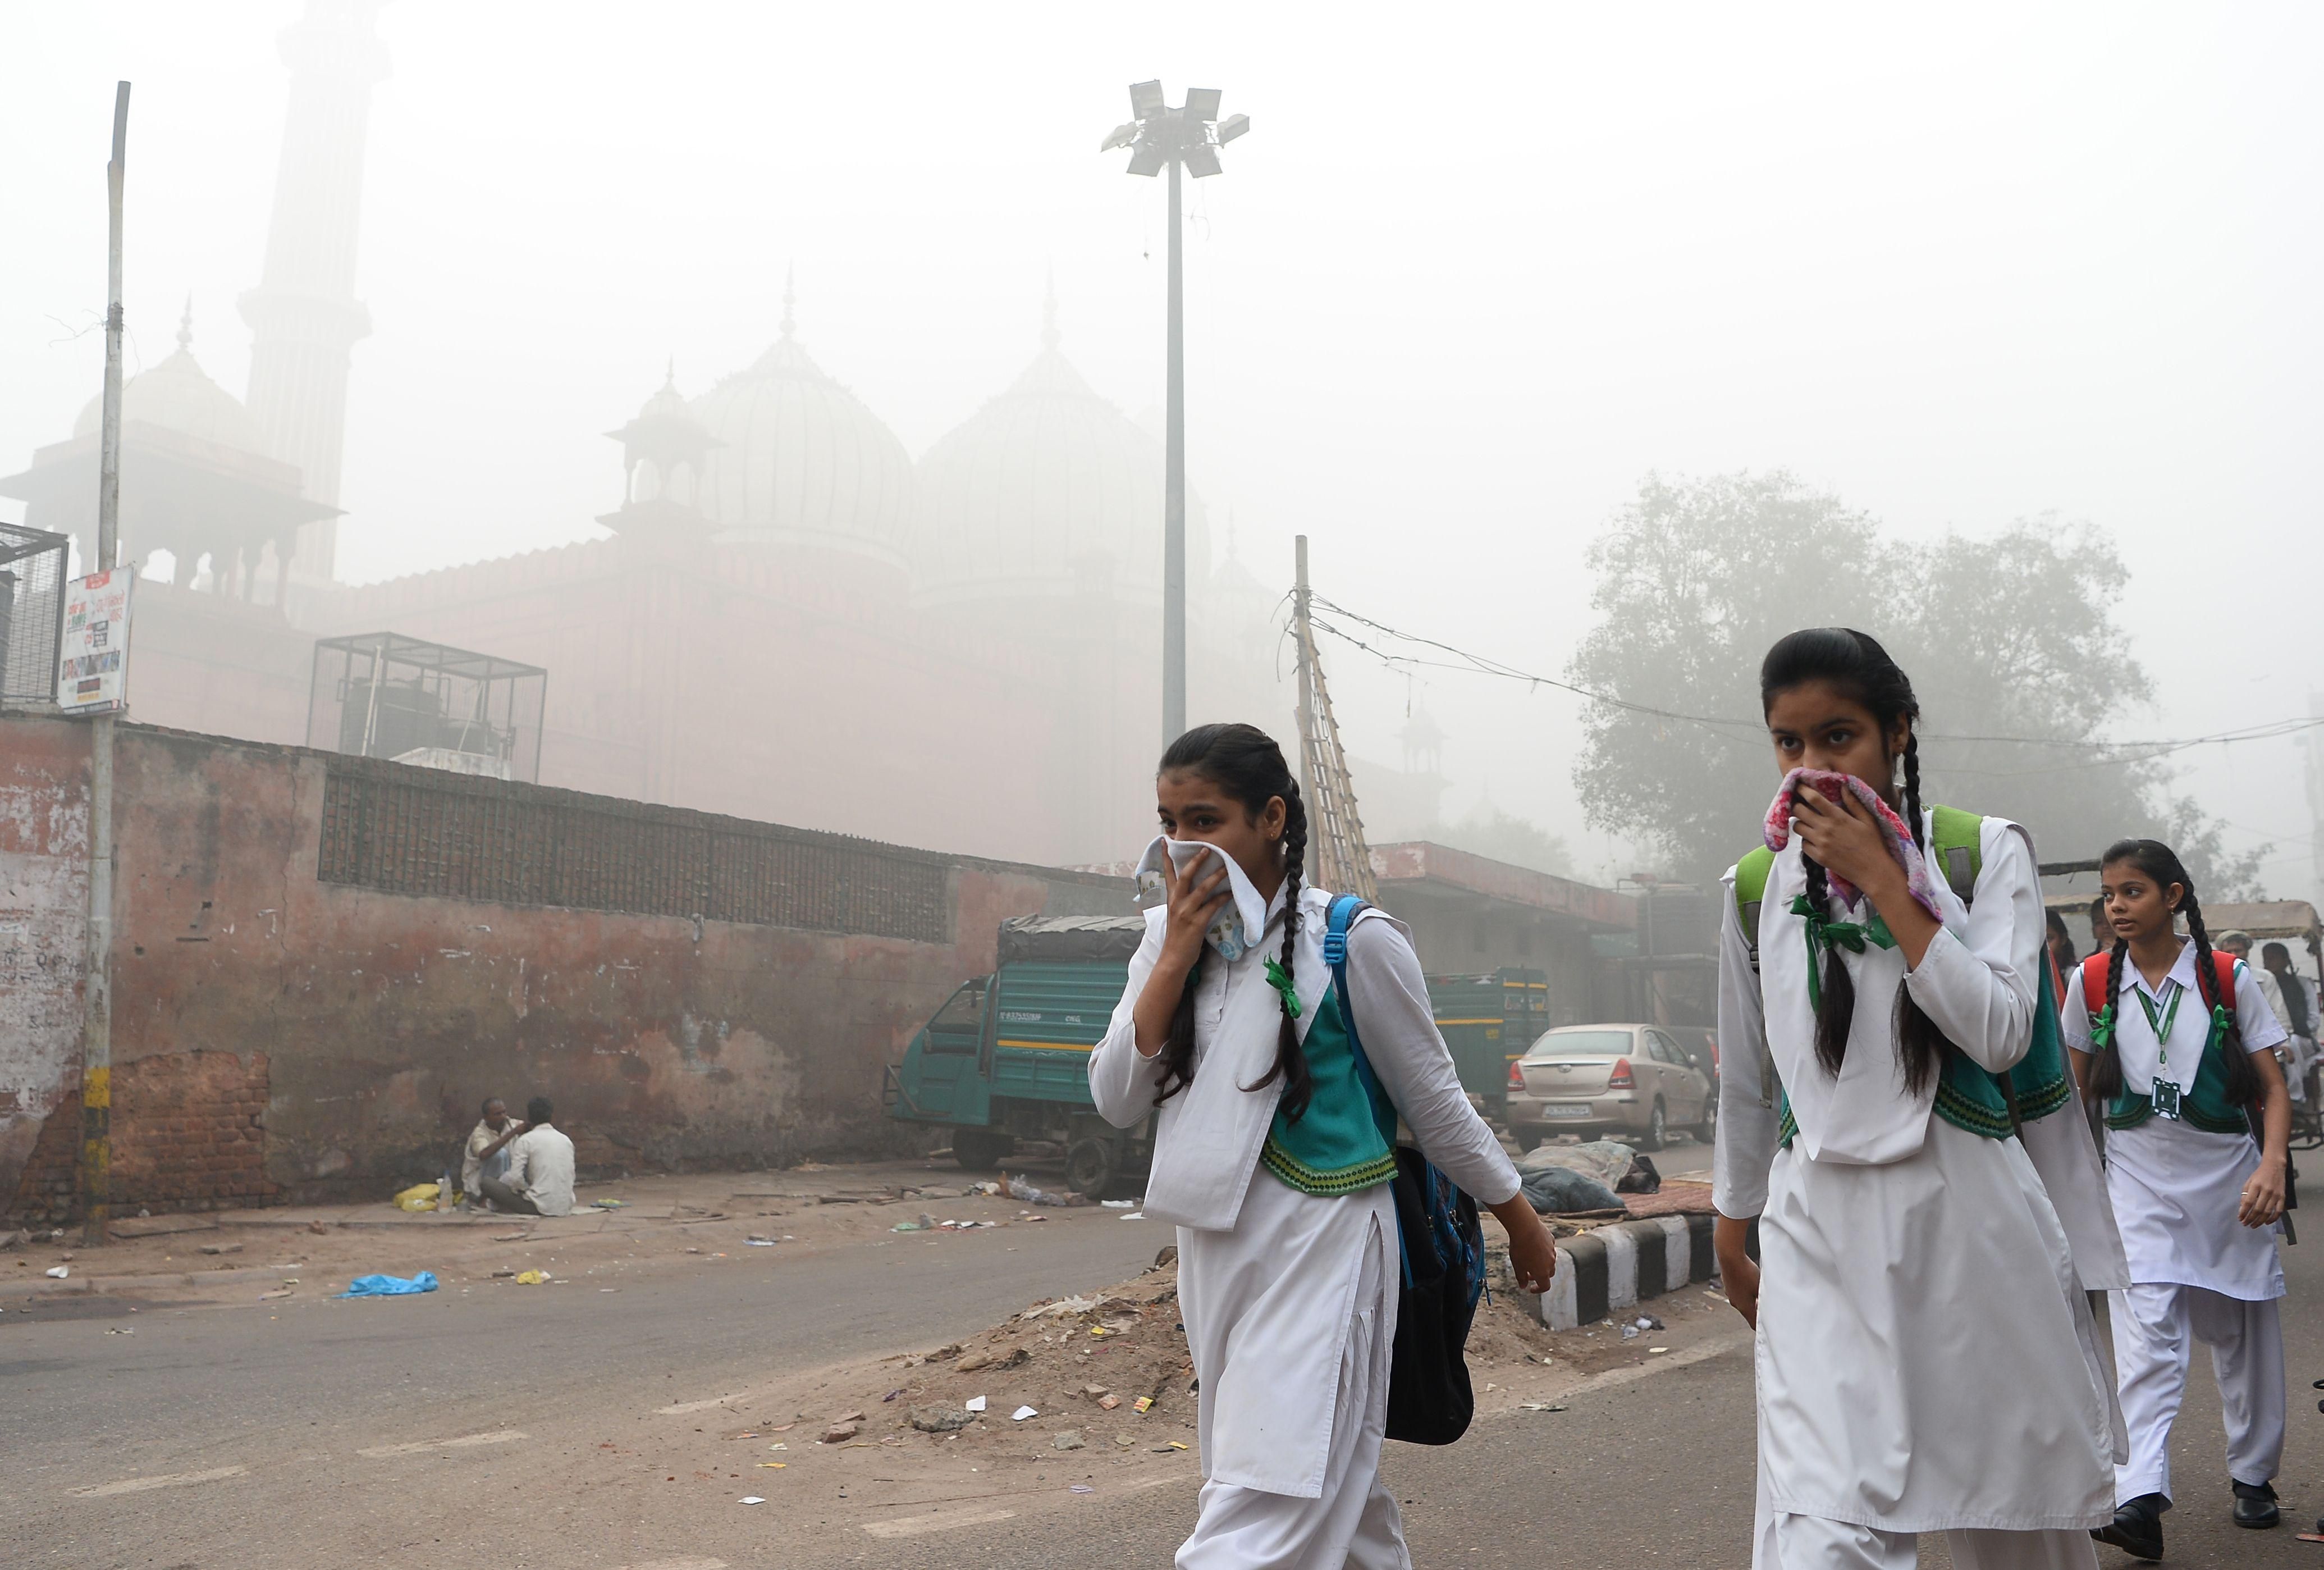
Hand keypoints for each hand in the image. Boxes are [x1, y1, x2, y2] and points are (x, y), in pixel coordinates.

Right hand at [1157, 844, 1230, 972]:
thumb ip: (1183, 901)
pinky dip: (1222, 898)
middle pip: (1185, 876)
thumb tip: (1196, 888)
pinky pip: (1212, 905)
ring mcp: (1186, 912)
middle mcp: (1176, 903)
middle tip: (1206, 848)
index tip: (1165, 841)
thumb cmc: (1177, 937)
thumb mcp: (1176, 915)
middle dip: (1196, 861)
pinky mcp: (1196, 922)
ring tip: (1226, 867)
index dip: (1166, 857)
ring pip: (1201, 889)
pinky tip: (1230, 892)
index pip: (1168, 874)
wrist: (1173, 958)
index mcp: (1171, 899)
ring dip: (1215, 877)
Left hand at [1494, 1201, 1560, 1294]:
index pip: (1545, 1286)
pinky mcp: (1551, 1239)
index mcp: (1543, 1272)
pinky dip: (1542, 1249)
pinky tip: (1533, 1244)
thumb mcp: (1517, 1266)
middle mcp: (1551, 1262)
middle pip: (1549, 1273)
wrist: (1525, 1227)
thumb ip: (1521, 1278)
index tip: (1531, 1288)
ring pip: (1550, 1260)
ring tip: (1529, 1257)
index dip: (1538, 1289)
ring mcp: (1552, 1250)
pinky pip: (1548, 1247)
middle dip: (1540, 1275)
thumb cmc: (1520, 1248)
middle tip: (1528, 1272)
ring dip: (1542, 1262)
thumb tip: (1523, 1286)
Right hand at [1713, 1214, 1760, 1329]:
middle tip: (1769, 1306)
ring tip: (1760, 1291)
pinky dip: (1745, 1290)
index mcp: (1744, 1307)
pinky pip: (1739, 1291)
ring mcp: (1730, 1293)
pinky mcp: (1728, 1284)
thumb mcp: (1761, 1287)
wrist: (1729, 1256)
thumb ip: (1767, 1298)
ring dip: (1751, 1299)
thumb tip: (1774, 1304)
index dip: (1762, 1327)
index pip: (1753, 1324)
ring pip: (1743, 1301)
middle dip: (1758, 1311)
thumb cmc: (1746, 1272)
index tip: (1770, 1326)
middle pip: (1749, 1312)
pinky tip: (1750, 1281)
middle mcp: (1735, 1302)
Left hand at [1789, 785, 1900, 901]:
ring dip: (1801, 823)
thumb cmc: (1873, 844)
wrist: (1874, 871)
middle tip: (1801, 807)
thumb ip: (1854, 803)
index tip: (1798, 786)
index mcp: (1838, 817)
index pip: (1813, 798)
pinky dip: (1807, 841)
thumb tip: (1844, 786)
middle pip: (1798, 811)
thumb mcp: (1868, 820)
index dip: (1802, 790)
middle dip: (1797, 806)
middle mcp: (1825, 828)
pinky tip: (1816, 840)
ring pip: (1797, 827)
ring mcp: (1820, 843)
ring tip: (1809, 824)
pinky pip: (1803, 844)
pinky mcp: (1817, 857)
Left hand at [2240, 1156, 2287, 1227]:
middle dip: (2250, 1218)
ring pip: (2268, 1212)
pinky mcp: (2283, 1197)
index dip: (2243, 1212)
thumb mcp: (2249, 1182)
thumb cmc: (2260, 1175)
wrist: (2275, 1167)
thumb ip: (2245, 1194)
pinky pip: (2279, 1211)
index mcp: (2256, 1186)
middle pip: (2258, 1209)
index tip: (2240, 1218)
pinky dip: (2273, 1218)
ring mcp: (2276, 1195)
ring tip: (2253, 1225)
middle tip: (2246, 1224)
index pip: (2248, 1202)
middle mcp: (2266, 1191)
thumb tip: (2242, 1208)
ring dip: (2260, 1221)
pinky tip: (2267, 1222)